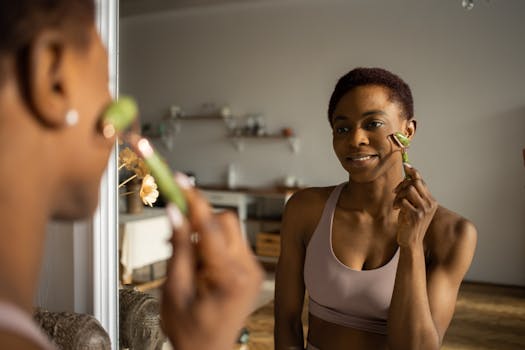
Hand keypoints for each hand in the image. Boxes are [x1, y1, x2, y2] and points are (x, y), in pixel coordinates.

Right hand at [160, 174, 262, 349]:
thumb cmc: (190, 330)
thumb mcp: (174, 290)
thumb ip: (178, 248)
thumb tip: (174, 213)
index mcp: (230, 277)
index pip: (211, 227)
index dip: (193, 200)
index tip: (179, 181)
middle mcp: (248, 270)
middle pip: (225, 221)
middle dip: (199, 218)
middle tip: (174, 225)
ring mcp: (252, 269)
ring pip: (229, 229)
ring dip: (204, 230)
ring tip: (182, 251)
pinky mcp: (250, 269)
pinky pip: (231, 242)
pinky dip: (212, 242)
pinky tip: (195, 257)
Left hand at [394, 163, 437, 247]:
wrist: (411, 242)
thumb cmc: (409, 224)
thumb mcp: (412, 207)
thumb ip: (412, 195)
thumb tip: (407, 178)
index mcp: (431, 200)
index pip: (421, 181)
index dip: (413, 172)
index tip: (406, 166)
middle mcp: (430, 204)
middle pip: (414, 183)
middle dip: (402, 185)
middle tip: (395, 192)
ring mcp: (425, 210)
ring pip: (409, 190)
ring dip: (398, 195)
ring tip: (396, 204)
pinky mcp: (417, 216)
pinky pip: (404, 201)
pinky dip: (397, 203)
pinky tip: (397, 210)